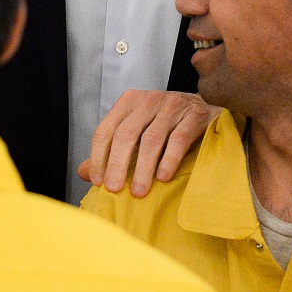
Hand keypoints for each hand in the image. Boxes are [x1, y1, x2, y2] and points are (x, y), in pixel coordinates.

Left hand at [78, 90, 219, 197]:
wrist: (207, 109)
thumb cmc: (167, 123)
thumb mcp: (137, 131)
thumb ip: (110, 150)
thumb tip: (83, 172)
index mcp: (129, 102)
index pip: (105, 129)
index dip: (98, 156)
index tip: (98, 181)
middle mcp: (149, 100)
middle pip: (126, 134)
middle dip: (117, 164)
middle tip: (114, 189)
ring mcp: (172, 106)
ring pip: (151, 139)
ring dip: (143, 168)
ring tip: (138, 191)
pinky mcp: (194, 115)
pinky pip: (178, 139)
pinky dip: (169, 160)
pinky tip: (163, 177)